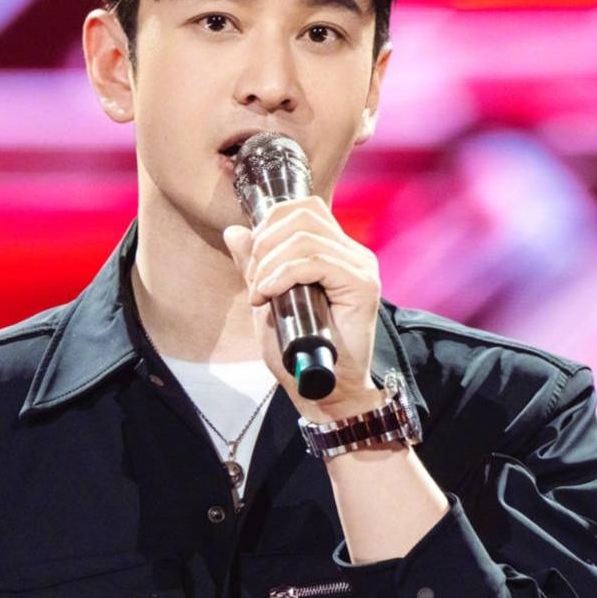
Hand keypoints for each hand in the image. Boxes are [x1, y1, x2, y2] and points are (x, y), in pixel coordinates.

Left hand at [222, 196, 386, 422]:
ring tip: (260, 292)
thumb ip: (254, 264)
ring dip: (270, 264)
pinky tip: (269, 295)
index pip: (303, 208)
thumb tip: (234, 230)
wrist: (324, 389)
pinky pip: (316, 263)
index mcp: (335, 249)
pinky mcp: (363, 286)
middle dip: (265, 242)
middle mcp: (352, 252)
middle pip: (303, 215)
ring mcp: (360, 267)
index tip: (253, 259)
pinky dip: (283, 276)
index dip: (270, 223)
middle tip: (254, 278)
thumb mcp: (267, 297)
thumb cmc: (298, 349)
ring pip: (305, 238)